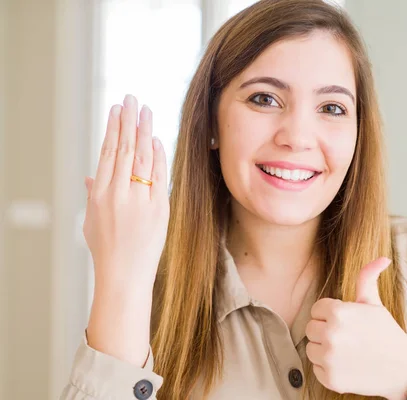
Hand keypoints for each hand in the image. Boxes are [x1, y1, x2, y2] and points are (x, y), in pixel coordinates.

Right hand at [83, 94, 169, 290]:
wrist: (124, 276)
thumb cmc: (107, 250)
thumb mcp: (92, 221)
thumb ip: (93, 194)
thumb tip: (90, 175)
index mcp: (99, 194)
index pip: (107, 152)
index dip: (113, 129)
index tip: (116, 110)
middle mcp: (118, 193)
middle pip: (125, 148)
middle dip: (129, 121)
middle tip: (132, 98)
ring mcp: (140, 200)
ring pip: (143, 157)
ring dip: (145, 131)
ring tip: (146, 111)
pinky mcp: (159, 208)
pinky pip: (159, 176)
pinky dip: (159, 156)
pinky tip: (157, 139)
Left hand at [305, 257, 406, 398]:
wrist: (403, 369)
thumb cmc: (386, 333)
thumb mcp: (374, 303)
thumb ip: (367, 278)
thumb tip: (383, 258)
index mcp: (338, 313)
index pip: (317, 309)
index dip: (331, 314)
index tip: (346, 322)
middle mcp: (330, 335)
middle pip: (311, 329)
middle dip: (325, 331)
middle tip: (347, 337)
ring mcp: (329, 359)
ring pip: (311, 349)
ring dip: (324, 350)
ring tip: (347, 350)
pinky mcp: (330, 379)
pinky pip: (316, 369)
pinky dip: (328, 368)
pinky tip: (347, 365)